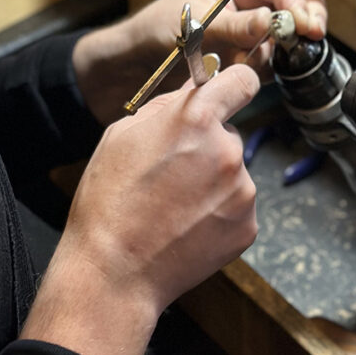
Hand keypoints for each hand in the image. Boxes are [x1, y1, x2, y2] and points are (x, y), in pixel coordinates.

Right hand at [21, 64, 258, 354]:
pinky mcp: (247, 225)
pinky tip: (186, 225)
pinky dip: (217, 211)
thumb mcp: (122, 134)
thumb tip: (192, 90)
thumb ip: (165, 106)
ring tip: (173, 204)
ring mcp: (242, 191)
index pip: (242, 81)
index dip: (235, 84)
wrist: (114, 273)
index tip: (231, 91)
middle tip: (172, 170)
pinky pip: (236, 205)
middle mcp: (227, 150)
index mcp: (196, 119)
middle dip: (206, 143)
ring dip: (212, 179)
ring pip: (232, 170)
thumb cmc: (109, 201)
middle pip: (228, 132)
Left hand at [137, 0, 327, 76]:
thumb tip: (271, 20)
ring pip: (292, 30)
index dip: (295, 2)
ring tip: (246, 59)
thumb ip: (235, 25)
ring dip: (278, 49)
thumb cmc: (162, 25)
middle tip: (307, 39)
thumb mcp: (198, 23)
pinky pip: (276, 56)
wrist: (144, 56)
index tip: (304, 25)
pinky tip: (241, 68)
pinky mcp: (255, 48)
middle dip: (305, 19)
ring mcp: (257, 22)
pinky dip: (266, 66)